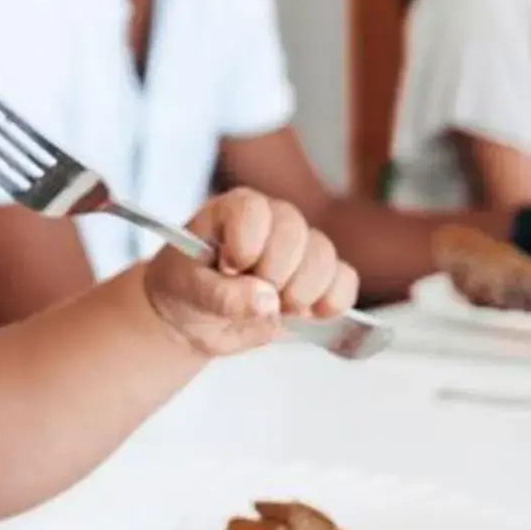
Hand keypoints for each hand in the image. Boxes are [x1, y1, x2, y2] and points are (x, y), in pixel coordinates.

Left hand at [143, 188, 357, 358]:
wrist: (193, 319)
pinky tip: (308, 313)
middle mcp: (272, 221)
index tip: (230, 268)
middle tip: (251, 295)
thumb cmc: (186, 291)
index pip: (254, 210)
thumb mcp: (189, 292)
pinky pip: (344, 280)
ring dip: (302, 292)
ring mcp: (299, 248)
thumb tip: (267, 300)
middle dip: (276, 274)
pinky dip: (333, 300)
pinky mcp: (318, 278)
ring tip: (276, 309)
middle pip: (295, 232)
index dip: (248, 243)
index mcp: (233, 211)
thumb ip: (223, 295)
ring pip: (323, 256)